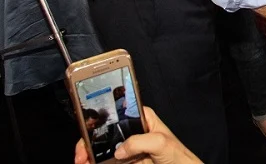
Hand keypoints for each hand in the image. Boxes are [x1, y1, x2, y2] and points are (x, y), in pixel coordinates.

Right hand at [74, 106, 200, 163]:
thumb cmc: (177, 155)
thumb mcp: (160, 142)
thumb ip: (139, 141)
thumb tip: (119, 150)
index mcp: (141, 118)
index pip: (116, 112)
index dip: (99, 118)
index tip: (87, 129)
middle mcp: (131, 131)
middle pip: (104, 132)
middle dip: (89, 142)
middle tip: (81, 154)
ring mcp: (127, 148)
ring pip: (102, 149)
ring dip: (89, 156)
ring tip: (82, 162)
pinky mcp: (126, 162)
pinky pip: (107, 162)